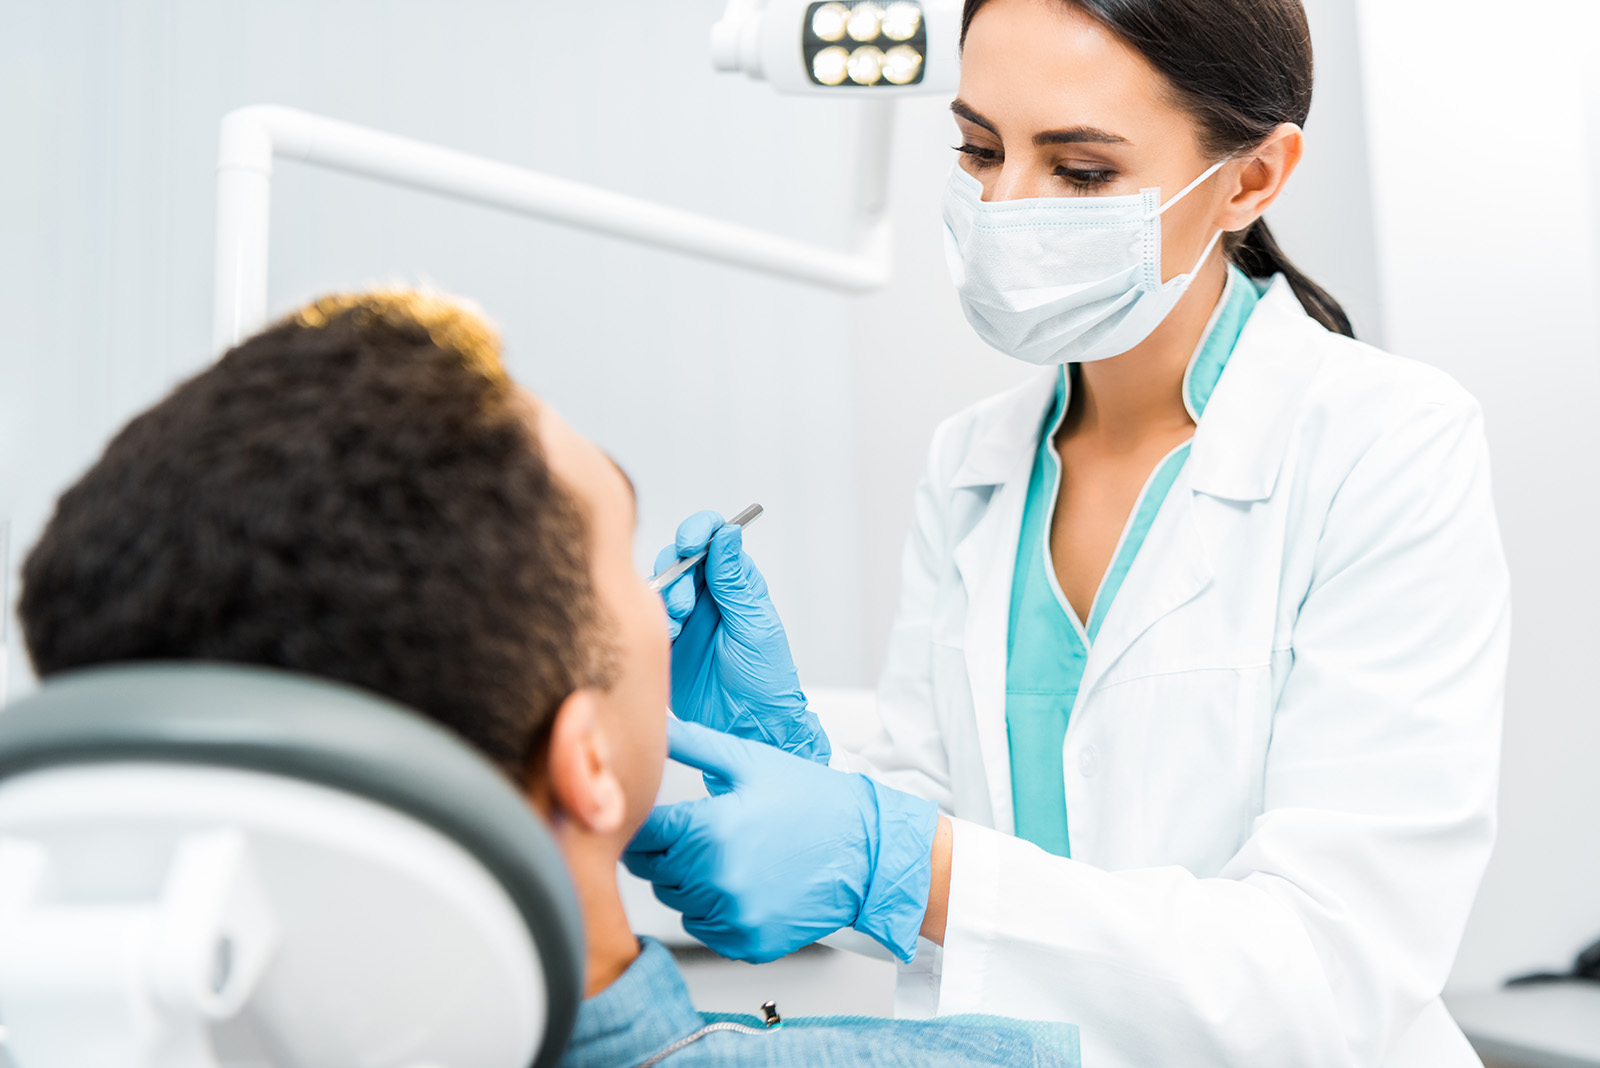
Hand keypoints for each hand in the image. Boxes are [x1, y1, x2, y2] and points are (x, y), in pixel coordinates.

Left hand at [623, 719, 937, 963]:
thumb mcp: (750, 762)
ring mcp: (733, 917)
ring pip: (675, 900)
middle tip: (704, 831)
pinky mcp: (747, 943)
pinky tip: (745, 883)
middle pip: (651, 870)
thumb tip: (654, 721)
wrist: (868, 851)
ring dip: (688, 880)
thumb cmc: (813, 801)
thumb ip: (692, 743)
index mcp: (710, 831)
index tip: (660, 814)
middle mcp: (716, 881)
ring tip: (730, 854)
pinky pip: (704, 928)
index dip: (643, 820)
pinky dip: (713, 909)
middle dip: (667, 849)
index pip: (640, 833)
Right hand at [655, 511, 828, 762]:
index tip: (690, 543)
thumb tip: (728, 534)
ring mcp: (686, 616)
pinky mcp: (666, 639)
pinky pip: (649, 616)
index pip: (715, 539)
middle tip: (685, 604)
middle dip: (677, 572)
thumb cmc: (764, 679)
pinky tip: (668, 637)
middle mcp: (709, 594)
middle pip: (679, 558)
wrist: (749, 727)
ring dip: (665, 597)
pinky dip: (653, 620)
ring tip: (678, 625)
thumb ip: (735, 581)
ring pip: (661, 584)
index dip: (699, 531)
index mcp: (737, 583)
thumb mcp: (753, 626)